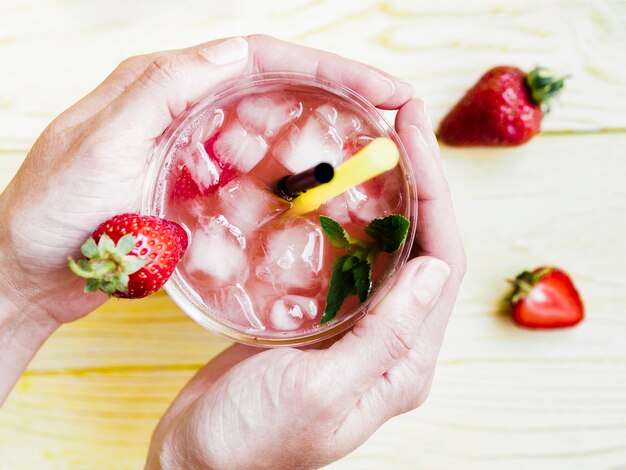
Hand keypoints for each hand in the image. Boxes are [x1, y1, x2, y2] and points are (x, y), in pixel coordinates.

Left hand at [0, 35, 412, 325]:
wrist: (27, 270)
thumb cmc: (53, 209)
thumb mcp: (104, 142)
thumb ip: (165, 91)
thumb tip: (236, 51)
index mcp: (164, 84)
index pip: (262, 62)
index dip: (330, 71)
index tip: (385, 90)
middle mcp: (182, 110)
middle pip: (275, 98)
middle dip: (331, 111)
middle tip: (382, 134)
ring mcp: (190, 152)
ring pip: (267, 144)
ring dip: (304, 160)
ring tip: (344, 179)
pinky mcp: (193, 189)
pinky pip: (248, 184)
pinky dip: (274, 195)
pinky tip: (293, 210)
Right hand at [145, 98, 465, 468]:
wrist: (200, 462)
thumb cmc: (253, 439)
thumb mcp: (321, 391)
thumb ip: (385, 336)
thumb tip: (436, 269)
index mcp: (404, 362)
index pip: (441, 264)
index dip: (435, 195)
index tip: (414, 138)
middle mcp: (390, 341)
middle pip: (418, 247)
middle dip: (414, 183)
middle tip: (393, 126)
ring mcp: (355, 328)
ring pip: (381, 249)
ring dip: (379, 196)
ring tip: (366, 147)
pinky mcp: (320, 321)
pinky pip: (342, 261)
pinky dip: (340, 222)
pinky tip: (325, 193)